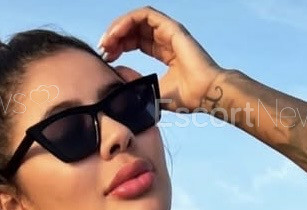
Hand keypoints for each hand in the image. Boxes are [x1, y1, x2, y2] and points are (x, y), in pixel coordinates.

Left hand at [98, 6, 221, 112]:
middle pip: (134, 30)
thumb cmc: (185, 98)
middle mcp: (165, 39)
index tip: (106, 59)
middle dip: (115, 38)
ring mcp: (168, 31)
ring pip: (136, 20)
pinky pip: (143, 15)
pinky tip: (115, 34)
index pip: (135, 42)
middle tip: (103, 51)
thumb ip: (138, 88)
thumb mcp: (152, 93)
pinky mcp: (170, 27)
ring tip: (106, 43)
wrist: (203, 94)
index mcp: (163, 52)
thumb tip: (119, 92)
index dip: (119, 48)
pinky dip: (127, 21)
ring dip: (118, 28)